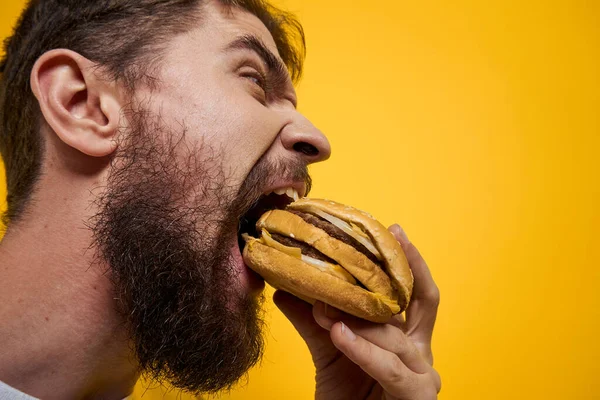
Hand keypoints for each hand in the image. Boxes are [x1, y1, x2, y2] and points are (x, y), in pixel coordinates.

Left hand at [273, 224, 440, 399]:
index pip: (411, 293)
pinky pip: (390, 367)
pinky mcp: (419, 398)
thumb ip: (311, 320)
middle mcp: (419, 352)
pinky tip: (340, 333)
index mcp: (403, 337)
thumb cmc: (348, 398)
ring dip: (359, 319)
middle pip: (425, 300)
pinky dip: (364, 349)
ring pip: (395, 335)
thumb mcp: (328, 351)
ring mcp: (424, 375)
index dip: (406, 261)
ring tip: (326, 310)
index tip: (393, 230)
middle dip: (411, 266)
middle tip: (393, 237)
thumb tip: (284, 288)